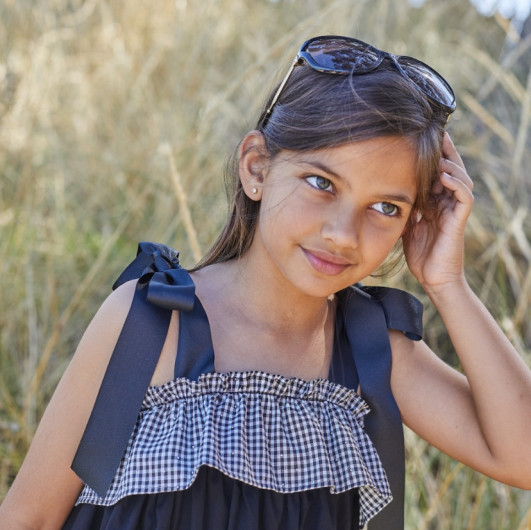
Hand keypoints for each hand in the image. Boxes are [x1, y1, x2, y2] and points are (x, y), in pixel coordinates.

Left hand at [403, 133, 473, 293]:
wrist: (432, 278)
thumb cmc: (420, 254)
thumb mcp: (406, 224)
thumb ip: (403, 207)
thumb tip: (386, 191)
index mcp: (436, 201)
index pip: (437, 172)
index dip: (432, 156)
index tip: (419, 138)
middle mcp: (447, 202)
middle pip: (452, 168)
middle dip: (445, 151)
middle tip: (435, 133)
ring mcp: (455, 210)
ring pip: (460, 177)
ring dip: (449, 164)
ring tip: (437, 153)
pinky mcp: (460, 220)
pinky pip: (464, 196)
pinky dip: (455, 184)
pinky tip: (443, 176)